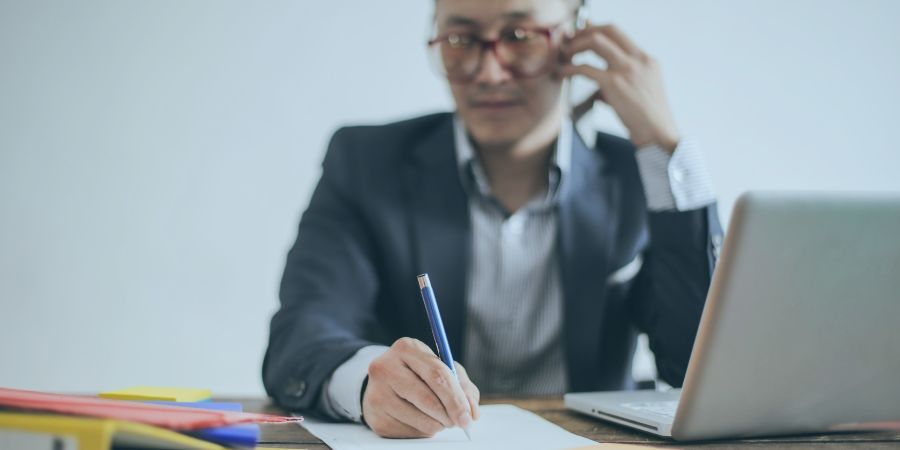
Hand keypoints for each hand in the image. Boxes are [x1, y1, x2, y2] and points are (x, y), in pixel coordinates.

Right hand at [362, 337, 479, 437]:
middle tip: (462, 422)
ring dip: (438, 424)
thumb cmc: (418, 374)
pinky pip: (410, 432)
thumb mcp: (440, 368)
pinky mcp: (375, 417)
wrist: (383, 383)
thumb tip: (471, 412)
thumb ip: (461, 385)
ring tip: (439, 417)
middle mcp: (385, 367)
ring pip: (421, 419)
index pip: (437, 374)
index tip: (469, 415)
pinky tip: (420, 420)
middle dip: (450, 414)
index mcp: (406, 348)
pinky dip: (423, 431)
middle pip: (427, 399)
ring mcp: (377, 393)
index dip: (456, 398)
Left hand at [560, 23, 680, 152]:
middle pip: (607, 30)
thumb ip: (623, 83)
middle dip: (585, 31)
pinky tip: (562, 73)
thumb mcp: (642, 92)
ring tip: (565, 55)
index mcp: (646, 59)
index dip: (597, 29)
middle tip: (571, 41)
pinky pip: (585, 68)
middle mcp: (638, 59)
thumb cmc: (648, 119)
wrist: (658, 133)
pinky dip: (569, 68)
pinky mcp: (614, 84)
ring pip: (595, 41)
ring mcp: (626, 69)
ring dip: (576, 45)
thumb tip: (599, 88)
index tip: (583, 33)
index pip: (619, 33)